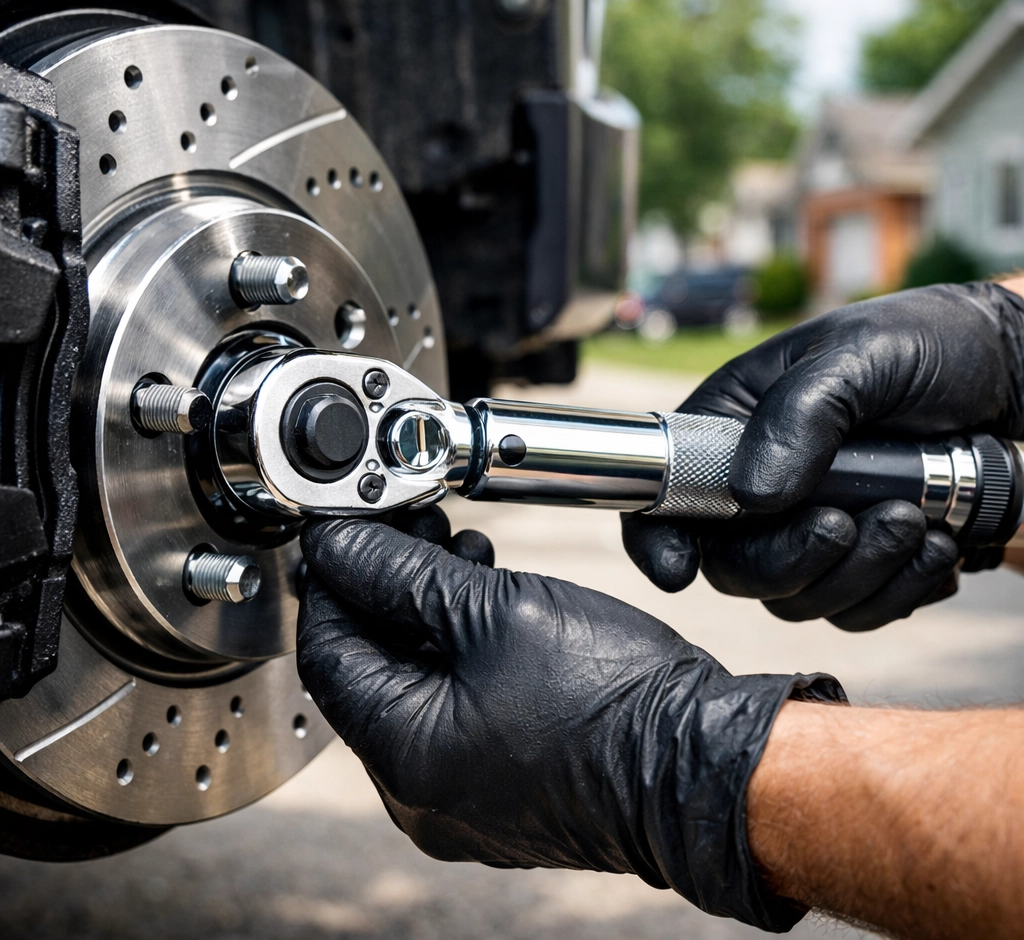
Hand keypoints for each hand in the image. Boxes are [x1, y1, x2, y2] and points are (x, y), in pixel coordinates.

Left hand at [298, 515, 842, 931]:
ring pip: (412, 685)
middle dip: (385, 589)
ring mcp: (459, 794)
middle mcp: (418, 791)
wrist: (701, 764)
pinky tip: (485, 602)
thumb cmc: (614, 699)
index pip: (328, 652)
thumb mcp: (495, 610)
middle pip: (368, 669)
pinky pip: (450, 711)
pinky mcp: (495, 786)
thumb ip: (403, 573)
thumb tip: (341, 545)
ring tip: (462, 554)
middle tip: (414, 525)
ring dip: (425, 614)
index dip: (332, 579)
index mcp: (404, 754)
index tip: (348, 529)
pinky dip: (456, 653)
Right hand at [623, 283, 1023, 629]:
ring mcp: (809, 526)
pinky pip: (858, 610)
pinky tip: (936, 547)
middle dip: (793, 560)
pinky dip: (899, 592)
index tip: (678, 570)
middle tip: (852, 523)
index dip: (656, 536)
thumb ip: (799, 417)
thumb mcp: (857, 356)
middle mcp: (759, 484)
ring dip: (861, 576)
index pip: (667, 490)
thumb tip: (753, 497)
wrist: (1008, 371)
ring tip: (918, 521)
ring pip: (799, 598)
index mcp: (733, 427)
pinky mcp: (861, 558)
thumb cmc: (925, 342)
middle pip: (734, 566)